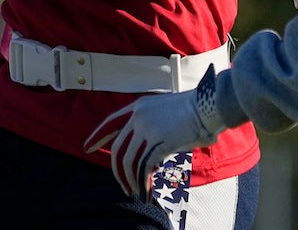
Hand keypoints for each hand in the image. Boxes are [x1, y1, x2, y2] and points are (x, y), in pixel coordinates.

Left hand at [84, 66, 224, 196]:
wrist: (210, 104)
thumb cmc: (197, 109)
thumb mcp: (168, 111)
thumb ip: (154, 127)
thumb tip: (151, 157)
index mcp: (139, 106)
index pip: (111, 122)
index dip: (98, 136)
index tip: (87, 147)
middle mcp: (139, 117)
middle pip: (118, 148)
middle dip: (117, 170)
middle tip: (123, 186)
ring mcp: (146, 129)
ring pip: (128, 162)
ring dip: (131, 180)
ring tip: (136, 192)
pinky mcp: (157, 143)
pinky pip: (143, 169)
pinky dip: (143, 184)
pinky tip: (147, 193)